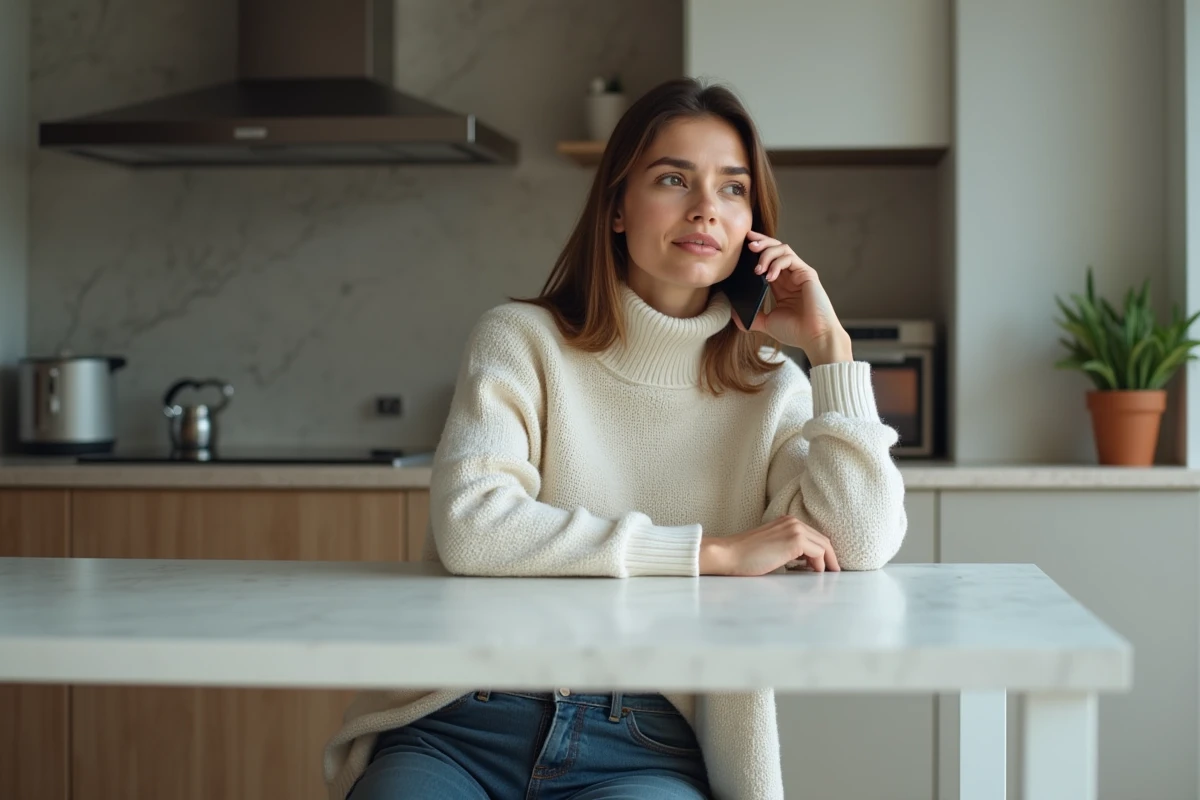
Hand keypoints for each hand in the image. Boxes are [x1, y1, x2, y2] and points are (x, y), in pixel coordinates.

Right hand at [699, 516, 840, 575]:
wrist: (729, 554)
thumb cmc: (745, 556)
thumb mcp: (771, 548)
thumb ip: (788, 550)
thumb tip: (805, 564)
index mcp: (787, 521)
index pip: (813, 536)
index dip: (822, 552)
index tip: (825, 567)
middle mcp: (793, 521)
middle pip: (822, 539)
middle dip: (829, 557)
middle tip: (832, 573)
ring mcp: (794, 529)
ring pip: (824, 545)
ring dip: (827, 562)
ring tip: (824, 576)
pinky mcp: (795, 541)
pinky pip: (818, 554)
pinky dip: (820, 565)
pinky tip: (813, 575)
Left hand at [731, 231, 852, 365]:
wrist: (814, 338)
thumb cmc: (795, 331)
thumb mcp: (766, 323)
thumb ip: (751, 317)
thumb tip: (733, 312)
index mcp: (780, 285)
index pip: (767, 260)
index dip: (756, 251)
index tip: (741, 248)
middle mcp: (790, 276)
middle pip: (775, 248)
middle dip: (761, 242)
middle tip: (747, 245)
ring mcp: (799, 273)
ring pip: (782, 249)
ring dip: (767, 253)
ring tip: (757, 268)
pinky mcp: (807, 274)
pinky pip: (790, 259)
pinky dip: (777, 264)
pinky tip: (768, 276)